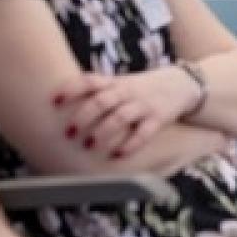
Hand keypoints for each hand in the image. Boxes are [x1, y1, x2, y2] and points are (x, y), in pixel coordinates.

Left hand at [53, 68, 198, 158]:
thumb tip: (60, 106)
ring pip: (120, 117)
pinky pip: (143, 132)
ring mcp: (144, 105)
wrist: (182, 84)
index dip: (71, 90)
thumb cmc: (142, 88)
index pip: (90, 81)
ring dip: (103, 132)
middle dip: (83, 116)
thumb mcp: (122, 83)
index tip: (54, 102)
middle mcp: (128, 92)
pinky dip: (130, 144)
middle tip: (70, 132)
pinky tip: (118, 155)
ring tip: (89, 145)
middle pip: (102, 101)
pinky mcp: (159, 119)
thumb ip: (98, 92)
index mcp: (115, 82)